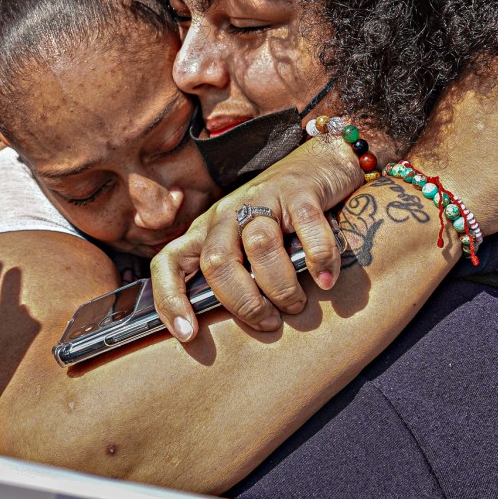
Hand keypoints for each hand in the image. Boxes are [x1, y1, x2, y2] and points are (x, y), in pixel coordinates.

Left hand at [150, 134, 362, 339]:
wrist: (320, 164)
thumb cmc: (280, 220)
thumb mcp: (246, 247)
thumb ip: (237, 277)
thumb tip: (239, 327)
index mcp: (206, 231)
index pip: (169, 262)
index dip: (170, 299)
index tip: (188, 334)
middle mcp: (226, 212)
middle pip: (216, 261)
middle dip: (242, 302)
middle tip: (269, 322)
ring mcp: (262, 197)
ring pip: (259, 245)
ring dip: (280, 286)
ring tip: (297, 304)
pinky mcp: (298, 190)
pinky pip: (306, 228)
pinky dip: (318, 259)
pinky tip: (327, 280)